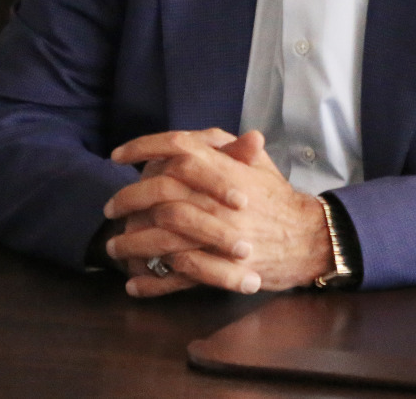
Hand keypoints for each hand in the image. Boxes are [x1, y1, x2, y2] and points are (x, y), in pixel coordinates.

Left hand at [104, 128, 333, 297]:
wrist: (305, 239)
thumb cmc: (278, 199)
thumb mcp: (260, 165)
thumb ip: (231, 148)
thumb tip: (203, 135)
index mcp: (224, 169)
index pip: (176, 147)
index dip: (143, 147)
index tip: (118, 155)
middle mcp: (215, 200)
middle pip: (158, 193)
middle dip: (126, 199)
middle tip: (111, 207)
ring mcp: (215, 236)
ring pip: (159, 237)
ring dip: (130, 243)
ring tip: (115, 246)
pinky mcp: (217, 269)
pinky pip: (174, 276)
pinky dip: (150, 281)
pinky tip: (134, 281)